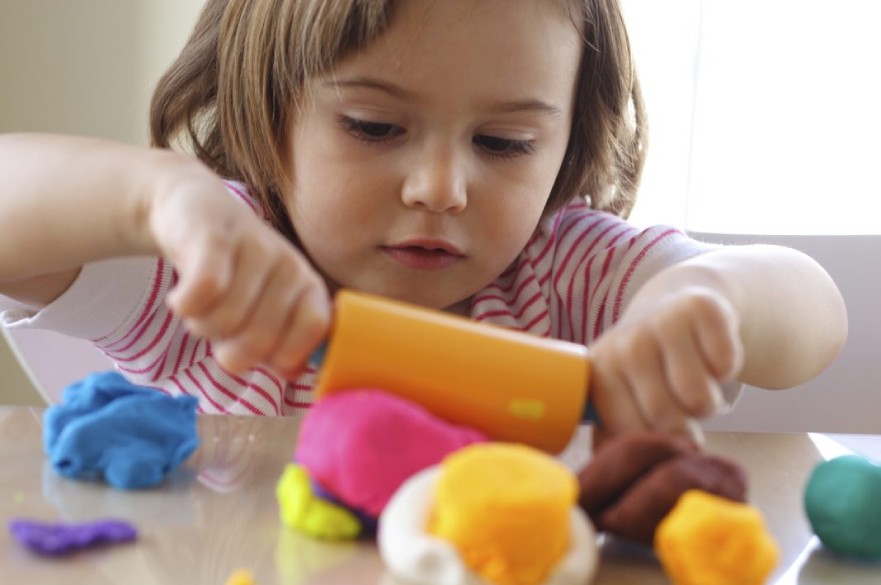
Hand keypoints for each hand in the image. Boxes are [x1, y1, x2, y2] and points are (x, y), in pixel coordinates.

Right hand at [144, 157, 329, 376]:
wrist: (192, 209)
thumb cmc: (235, 273)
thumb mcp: (265, 309)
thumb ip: (282, 345)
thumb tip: (291, 371)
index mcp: (308, 287)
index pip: (313, 332)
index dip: (280, 354)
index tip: (259, 352)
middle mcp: (289, 265)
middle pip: (259, 340)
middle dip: (228, 349)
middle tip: (220, 327)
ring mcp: (255, 248)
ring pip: (224, 321)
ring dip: (200, 325)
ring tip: (201, 307)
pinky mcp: (215, 237)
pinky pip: (202, 292)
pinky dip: (184, 306)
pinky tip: (181, 297)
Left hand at [589, 287, 742, 440]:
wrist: (673, 307)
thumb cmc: (645, 368)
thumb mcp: (621, 396)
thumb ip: (613, 435)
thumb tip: (618, 473)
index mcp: (601, 372)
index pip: (630, 433)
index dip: (655, 447)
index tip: (662, 441)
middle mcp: (626, 344)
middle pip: (667, 419)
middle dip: (684, 428)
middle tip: (680, 411)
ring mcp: (661, 322)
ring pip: (700, 399)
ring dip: (707, 404)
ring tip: (692, 386)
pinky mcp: (700, 307)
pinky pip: (726, 364)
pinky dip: (726, 370)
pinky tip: (708, 357)